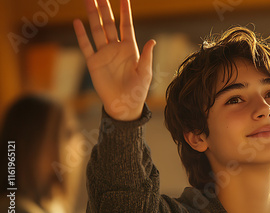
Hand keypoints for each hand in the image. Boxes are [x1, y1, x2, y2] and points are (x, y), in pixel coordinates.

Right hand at [73, 0, 154, 120]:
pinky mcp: (93, 63)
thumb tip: (151, 41)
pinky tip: (78, 22)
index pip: (126, 25)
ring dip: (93, 16)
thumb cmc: (138, 90)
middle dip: (105, 9)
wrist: (124, 106)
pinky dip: (82, 34)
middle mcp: (116, 48)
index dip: (125, 11)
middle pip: (109, 24)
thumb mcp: (145, 73)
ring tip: (89, 1)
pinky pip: (86, 46)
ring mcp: (104, 54)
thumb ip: (146, 56)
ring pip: (97, 30)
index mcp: (130, 48)